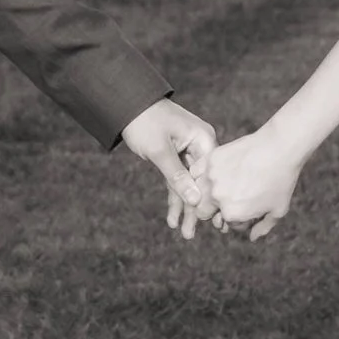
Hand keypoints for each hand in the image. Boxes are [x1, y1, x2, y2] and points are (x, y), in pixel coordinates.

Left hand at [120, 96, 217, 237]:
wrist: (126, 104)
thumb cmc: (145, 121)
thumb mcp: (160, 150)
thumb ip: (177, 176)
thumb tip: (195, 201)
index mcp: (203, 140)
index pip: (212, 175)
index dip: (210, 200)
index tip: (210, 223)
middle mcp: (200, 146)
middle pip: (202, 183)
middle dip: (197, 210)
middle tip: (194, 234)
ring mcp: (188, 152)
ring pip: (189, 185)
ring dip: (185, 209)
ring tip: (185, 234)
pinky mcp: (175, 157)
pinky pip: (177, 181)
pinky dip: (174, 198)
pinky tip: (173, 220)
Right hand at [206, 123, 301, 241]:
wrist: (280, 147)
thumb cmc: (281, 180)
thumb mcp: (277, 210)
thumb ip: (262, 228)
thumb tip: (252, 237)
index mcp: (231, 213)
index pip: (225, 222)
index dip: (236, 217)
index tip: (246, 207)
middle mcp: (216, 197)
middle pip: (203, 211)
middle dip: (213, 209)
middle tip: (230, 197)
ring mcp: (211, 176)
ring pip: (197, 191)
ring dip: (205, 191)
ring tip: (224, 184)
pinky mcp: (211, 159)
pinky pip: (198, 172)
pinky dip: (203, 174)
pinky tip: (217, 171)